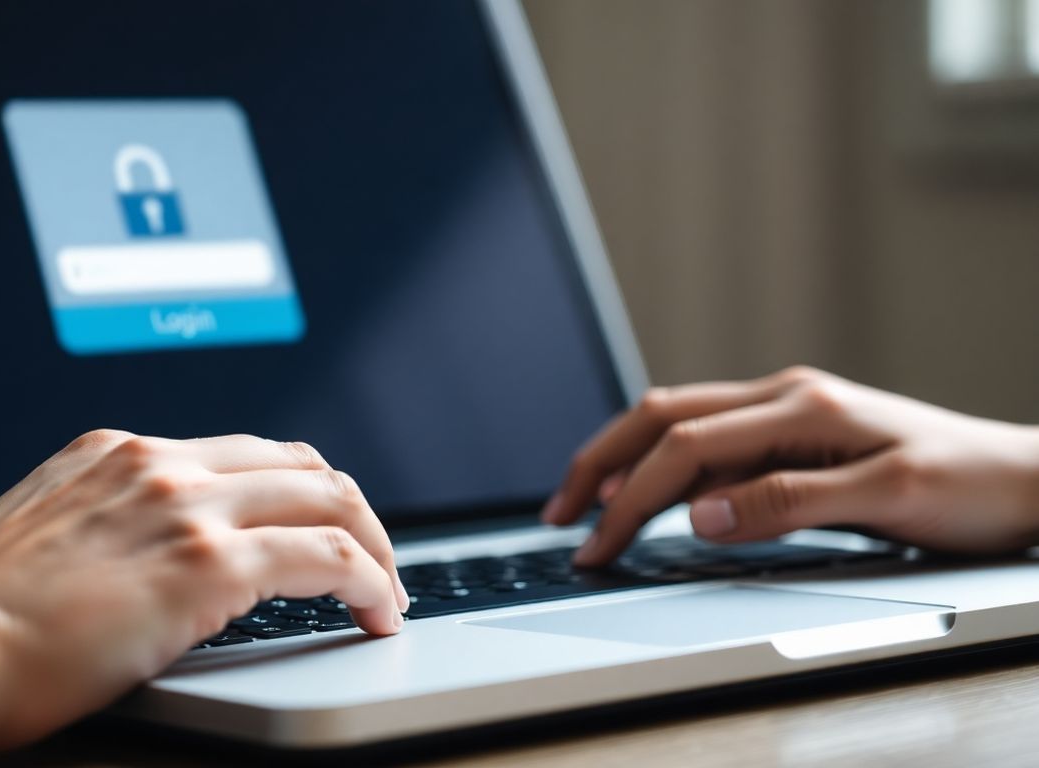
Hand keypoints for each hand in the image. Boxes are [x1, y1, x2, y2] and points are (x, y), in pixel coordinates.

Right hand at [0, 430, 407, 750]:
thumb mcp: (35, 541)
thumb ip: (99, 530)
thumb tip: (143, 565)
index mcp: (114, 453)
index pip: (240, 453)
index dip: (294, 491)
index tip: (315, 528)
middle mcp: (156, 462)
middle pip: (297, 462)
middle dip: (346, 509)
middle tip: (370, 558)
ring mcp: (184, 505)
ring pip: (327, 497)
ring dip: (372, 544)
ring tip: (386, 591)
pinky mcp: (207, 564)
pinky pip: (327, 557)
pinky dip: (369, 581)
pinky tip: (377, 613)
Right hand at [543, 367, 1038, 565]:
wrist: (1025, 478)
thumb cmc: (970, 485)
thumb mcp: (886, 498)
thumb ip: (788, 502)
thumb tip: (701, 514)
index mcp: (800, 404)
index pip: (685, 446)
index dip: (630, 496)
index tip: (596, 543)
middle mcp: (784, 397)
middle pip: (660, 416)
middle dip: (600, 463)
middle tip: (559, 513)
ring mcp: (786, 411)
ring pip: (676, 424)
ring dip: (623, 462)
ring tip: (584, 506)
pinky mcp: (792, 432)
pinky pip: (706, 442)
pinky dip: (661, 468)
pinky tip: (649, 496)